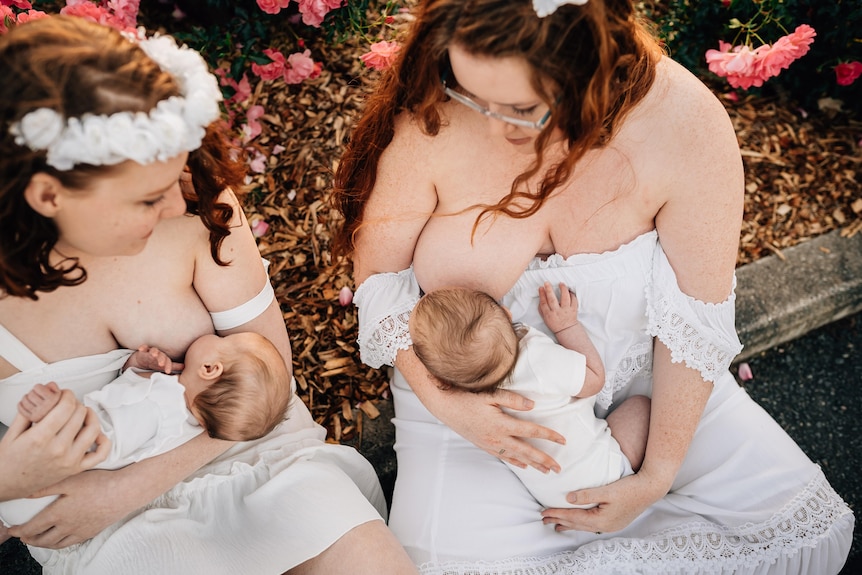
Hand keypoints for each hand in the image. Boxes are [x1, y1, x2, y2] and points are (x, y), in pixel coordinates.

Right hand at [0, 388, 109, 500]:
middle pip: (79, 414)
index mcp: (40, 438)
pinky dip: (103, 441)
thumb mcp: (13, 432)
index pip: (66, 407)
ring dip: (90, 416)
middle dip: (75, 403)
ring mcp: (69, 460)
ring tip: (82, 413)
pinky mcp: (76, 468)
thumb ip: (29, 410)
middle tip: (68, 403)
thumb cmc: (9, 461)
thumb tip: (45, 392)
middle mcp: (58, 449)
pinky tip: (95, 434)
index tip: (64, 394)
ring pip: (93, 429)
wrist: (8, 484)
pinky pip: (101, 454)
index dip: (67, 395)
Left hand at [9, 468, 128, 548]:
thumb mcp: (71, 480)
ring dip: (42, 544)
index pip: (32, 527)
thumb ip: (47, 487)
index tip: (12, 530)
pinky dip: (59, 544)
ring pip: (55, 544)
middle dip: (29, 539)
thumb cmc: (98, 484)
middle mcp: (67, 526)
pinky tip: (60, 539)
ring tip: (37, 540)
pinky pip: (70, 543)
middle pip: (42, 539)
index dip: (19, 531)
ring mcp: (79, 531)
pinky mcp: (90, 532)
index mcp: (58, 514)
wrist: (124, 493)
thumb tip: (26, 493)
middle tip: (22, 537)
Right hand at [133, 345, 182, 373]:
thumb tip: (185, 367)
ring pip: (153, 350)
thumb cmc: (156, 362)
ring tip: (154, 354)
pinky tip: (141, 349)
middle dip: (161, 359)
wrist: (144, 359)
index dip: (168, 366)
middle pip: (161, 356)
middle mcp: (159, 354)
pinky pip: (144, 348)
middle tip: (161, 364)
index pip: (168, 362)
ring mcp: (151, 351)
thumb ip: (174, 366)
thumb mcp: (164, 365)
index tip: (168, 371)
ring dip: (154, 352)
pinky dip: (143, 347)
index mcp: (165, 358)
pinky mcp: (144, 350)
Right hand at [432, 387, 564, 472]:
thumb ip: (512, 399)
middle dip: (544, 460)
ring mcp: (490, 443)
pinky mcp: (483, 445)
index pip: (531, 431)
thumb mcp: (490, 395)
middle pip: (526, 451)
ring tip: (546, 471)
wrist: (445, 406)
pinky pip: (503, 457)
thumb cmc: (467, 397)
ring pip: (516, 457)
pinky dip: (515, 462)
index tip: (563, 440)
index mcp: (502, 424)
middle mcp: (497, 438)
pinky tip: (523, 466)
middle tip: (558, 468)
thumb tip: (533, 405)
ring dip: (532, 465)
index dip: (548, 436)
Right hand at [538, 282, 579, 334]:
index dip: (541, 294)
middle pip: (552, 299)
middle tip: (547, 283)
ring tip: (561, 284)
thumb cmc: (555, 324)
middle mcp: (557, 312)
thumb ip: (542, 309)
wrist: (566, 330)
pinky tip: (569, 292)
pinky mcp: (573, 310)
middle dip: (549, 290)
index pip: (544, 303)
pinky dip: (572, 295)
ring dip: (563, 289)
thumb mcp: (545, 318)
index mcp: (549, 315)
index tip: (541, 288)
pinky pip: (574, 300)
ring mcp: (566, 311)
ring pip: (565, 298)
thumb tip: (541, 298)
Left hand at [541, 470, 667, 533]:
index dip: (557, 514)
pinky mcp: (615, 521)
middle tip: (543, 519)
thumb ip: (587, 494)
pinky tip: (578, 523)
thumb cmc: (630, 488)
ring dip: (569, 524)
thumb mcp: (607, 490)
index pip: (573, 517)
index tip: (544, 512)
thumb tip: (568, 498)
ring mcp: (610, 525)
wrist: (651, 489)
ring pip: (584, 526)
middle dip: (559, 521)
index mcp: (601, 520)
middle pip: (576, 524)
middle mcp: (605, 526)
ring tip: (556, 526)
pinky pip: (592, 525)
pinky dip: (581, 523)